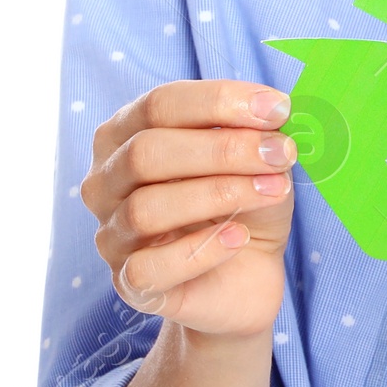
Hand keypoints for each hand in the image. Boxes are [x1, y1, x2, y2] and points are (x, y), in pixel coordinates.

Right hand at [82, 80, 298, 338]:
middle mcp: (107, 180)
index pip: (159, 104)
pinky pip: (149, 267)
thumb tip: (272, 113)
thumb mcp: (257, 159)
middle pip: (145, 152)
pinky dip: (201, 250)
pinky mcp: (127, 284)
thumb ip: (257, 133)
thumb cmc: (244, 201)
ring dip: (219, 194)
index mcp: (128, 133)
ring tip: (272, 191)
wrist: (249, 271)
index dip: (219, 102)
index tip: (277, 109)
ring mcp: (111, 234)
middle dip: (222, 149)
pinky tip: (239, 237)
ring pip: (146, 209)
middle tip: (280, 152)